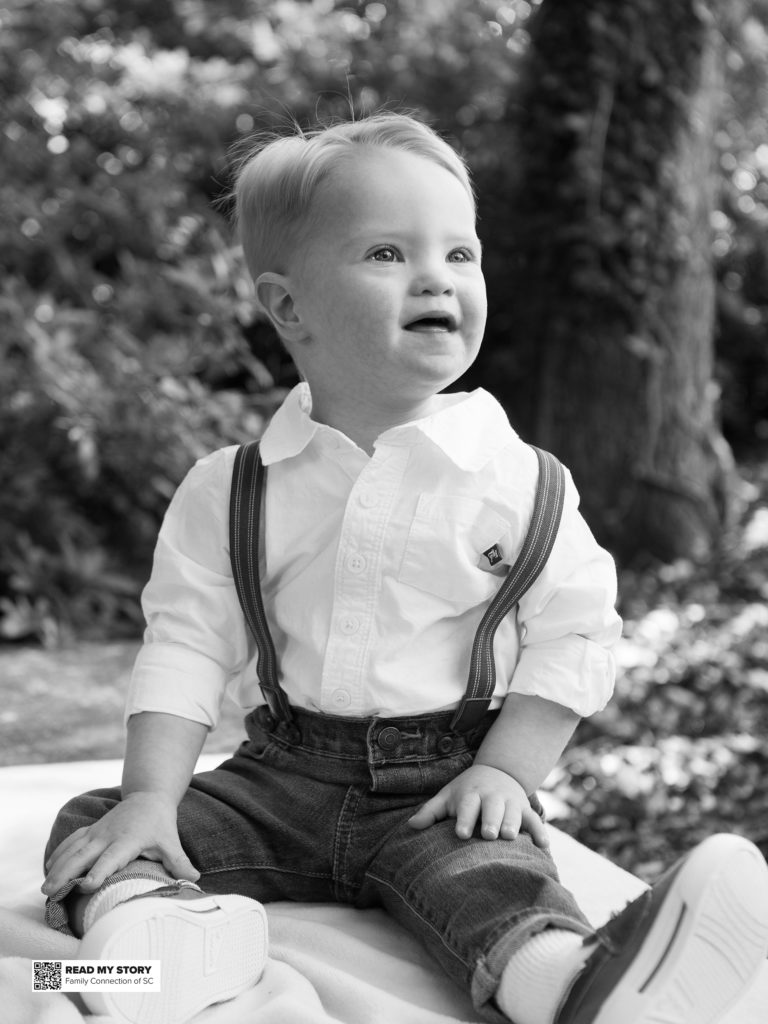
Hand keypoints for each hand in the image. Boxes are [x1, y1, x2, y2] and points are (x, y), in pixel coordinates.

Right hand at [42, 791, 198, 895]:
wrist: (148, 797)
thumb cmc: (160, 824)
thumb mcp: (170, 841)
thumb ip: (179, 861)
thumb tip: (194, 880)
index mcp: (128, 840)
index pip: (111, 858)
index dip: (99, 872)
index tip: (86, 887)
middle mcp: (108, 835)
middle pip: (83, 855)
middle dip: (66, 874)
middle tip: (50, 893)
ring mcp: (97, 832)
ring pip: (72, 850)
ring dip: (57, 867)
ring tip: (44, 888)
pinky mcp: (91, 830)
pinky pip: (71, 842)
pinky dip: (59, 854)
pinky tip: (49, 868)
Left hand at [407, 764, 549, 847]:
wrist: (497, 771)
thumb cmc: (466, 792)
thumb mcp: (448, 796)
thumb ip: (430, 812)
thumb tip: (410, 826)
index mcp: (471, 794)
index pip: (467, 805)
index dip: (464, 818)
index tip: (460, 833)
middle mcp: (492, 797)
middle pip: (492, 808)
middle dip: (491, 820)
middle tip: (488, 835)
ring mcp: (510, 802)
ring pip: (514, 813)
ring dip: (513, 823)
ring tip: (509, 837)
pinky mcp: (525, 809)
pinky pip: (535, 820)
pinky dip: (540, 832)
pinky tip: (543, 845)